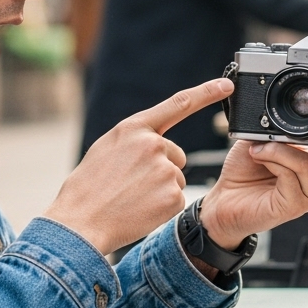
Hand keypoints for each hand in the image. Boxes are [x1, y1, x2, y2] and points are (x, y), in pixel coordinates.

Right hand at [43, 79, 233, 253]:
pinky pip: (177, 197)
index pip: (178, 104)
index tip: (227, 85)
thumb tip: (158, 141)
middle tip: (132, 184)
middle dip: (161, 168)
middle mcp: (153, 144)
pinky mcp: (173, 195)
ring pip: (176, 177)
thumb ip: (136, 138)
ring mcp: (165, 170)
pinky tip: (141, 208)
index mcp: (134, 128)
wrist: (81, 222)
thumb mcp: (107, 148)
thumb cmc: (90, 187)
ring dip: (161, 188)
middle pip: (176, 155)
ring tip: (132, 196)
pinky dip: (162, 206)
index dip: (206, 93)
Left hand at [199, 128, 307, 247]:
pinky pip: (294, 178)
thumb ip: (286, 128)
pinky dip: (276, 160)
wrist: (222, 200)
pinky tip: (259, 156)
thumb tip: (298, 113)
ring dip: (289, 151)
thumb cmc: (246, 170)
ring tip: (265, 145)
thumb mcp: (268, 139)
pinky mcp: (292, 206)